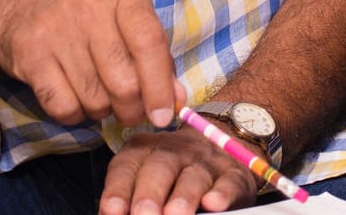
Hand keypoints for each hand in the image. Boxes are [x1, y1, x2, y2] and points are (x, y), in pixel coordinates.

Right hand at [0, 0, 181, 128]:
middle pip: (124, 81)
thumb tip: (177, 100)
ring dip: (102, 110)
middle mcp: (90, 3)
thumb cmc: (86, 18)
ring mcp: (56, 28)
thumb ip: (155, 57)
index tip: (164, 115)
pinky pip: (64, 107)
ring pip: (96, 99)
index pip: (150, 43)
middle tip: (130, 111)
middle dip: (132, 109)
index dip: (160, 86)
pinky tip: (73, 96)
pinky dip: (74, 114)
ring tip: (97, 93)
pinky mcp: (30, 54)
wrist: (18, 7)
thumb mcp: (125, 23)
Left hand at [100, 125, 257, 214]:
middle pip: (161, 167)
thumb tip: (115, 214)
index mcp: (146, 150)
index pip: (128, 165)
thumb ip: (129, 197)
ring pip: (194, 176)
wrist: (224, 139)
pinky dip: (221, 193)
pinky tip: (213, 204)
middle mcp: (175, 151)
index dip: (118, 188)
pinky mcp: (234, 174)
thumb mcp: (147, 177)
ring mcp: (206, 161)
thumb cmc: (175, 171)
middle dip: (150, 194)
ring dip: (183, 197)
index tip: (112, 210)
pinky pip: (228, 181)